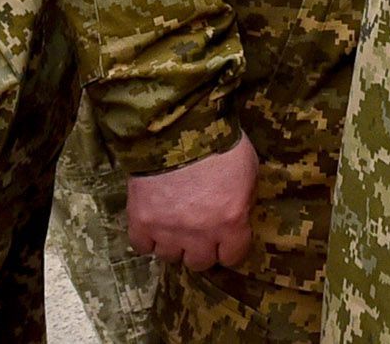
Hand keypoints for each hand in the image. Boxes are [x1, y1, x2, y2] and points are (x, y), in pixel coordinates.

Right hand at [126, 135, 258, 269]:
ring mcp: (167, 231)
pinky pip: (142, 246)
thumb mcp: (248, 171)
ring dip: (174, 243)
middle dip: (201, 248)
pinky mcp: (141, 221)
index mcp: (231, 222)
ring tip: (174, 225)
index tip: (227, 237)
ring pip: (170, 257)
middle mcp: (199, 234)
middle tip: (199, 230)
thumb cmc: (220, 144)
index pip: (232, 256)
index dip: (230, 246)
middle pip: (199, 262)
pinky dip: (148, 238)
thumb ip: (243, 201)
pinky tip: (154, 225)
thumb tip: (237, 217)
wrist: (179, 126)